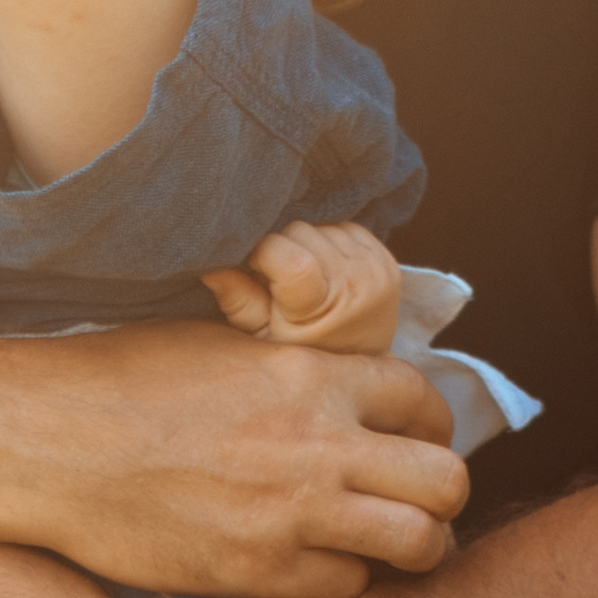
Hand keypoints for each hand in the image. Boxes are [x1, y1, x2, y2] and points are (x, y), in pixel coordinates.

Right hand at [0, 322, 464, 596]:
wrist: (49, 444)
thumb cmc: (121, 383)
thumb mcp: (223, 344)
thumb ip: (294, 366)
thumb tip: (337, 383)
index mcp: (312, 375)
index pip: (425, 402)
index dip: (429, 428)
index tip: (410, 445)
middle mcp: (319, 444)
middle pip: (446, 481)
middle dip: (441, 495)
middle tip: (414, 505)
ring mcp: (294, 514)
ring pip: (417, 544)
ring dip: (410, 547)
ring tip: (383, 548)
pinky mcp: (259, 571)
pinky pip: (346, 588)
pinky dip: (340, 581)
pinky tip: (310, 566)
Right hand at [201, 218, 401, 353]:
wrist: (353, 370)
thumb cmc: (296, 356)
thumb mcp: (257, 338)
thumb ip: (238, 299)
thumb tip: (208, 265)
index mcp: (322, 304)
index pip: (283, 251)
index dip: (262, 253)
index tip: (257, 272)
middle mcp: (357, 284)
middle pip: (299, 231)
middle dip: (282, 250)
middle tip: (280, 283)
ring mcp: (378, 270)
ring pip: (321, 226)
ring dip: (306, 246)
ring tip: (304, 282)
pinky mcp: (389, 260)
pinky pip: (344, 227)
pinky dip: (329, 245)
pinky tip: (324, 274)